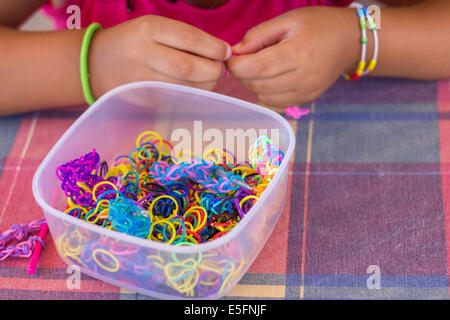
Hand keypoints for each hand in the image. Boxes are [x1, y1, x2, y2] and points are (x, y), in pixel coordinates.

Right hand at [89, 15, 231, 97]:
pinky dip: (192, 94)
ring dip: (206, 85)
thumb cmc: (134, 42)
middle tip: (219, 68)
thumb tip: (221, 52)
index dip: (214, 48)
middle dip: (213, 70)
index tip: (225, 52)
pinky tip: (193, 87)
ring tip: (208, 78)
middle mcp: (143, 54)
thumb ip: (184, 37)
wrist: (97, 62)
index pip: (190, 39)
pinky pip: (177, 97)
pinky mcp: (144, 99)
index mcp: (148, 29)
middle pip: (190, 68)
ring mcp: (142, 80)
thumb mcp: (153, 27)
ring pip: (186, 87)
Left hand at [227, 7, 360, 109]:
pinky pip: (275, 103)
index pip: (256, 68)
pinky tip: (269, 79)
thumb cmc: (318, 25)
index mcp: (298, 52)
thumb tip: (235, 52)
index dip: (236, 65)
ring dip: (252, 84)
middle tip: (244, 60)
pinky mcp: (306, 100)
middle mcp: (303, 77)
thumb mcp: (288, 20)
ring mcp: (306, 92)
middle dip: (242, 74)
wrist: (349, 41)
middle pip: (257, 84)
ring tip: (258, 68)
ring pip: (263, 96)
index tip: (232, 57)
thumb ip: (258, 36)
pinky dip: (265, 93)